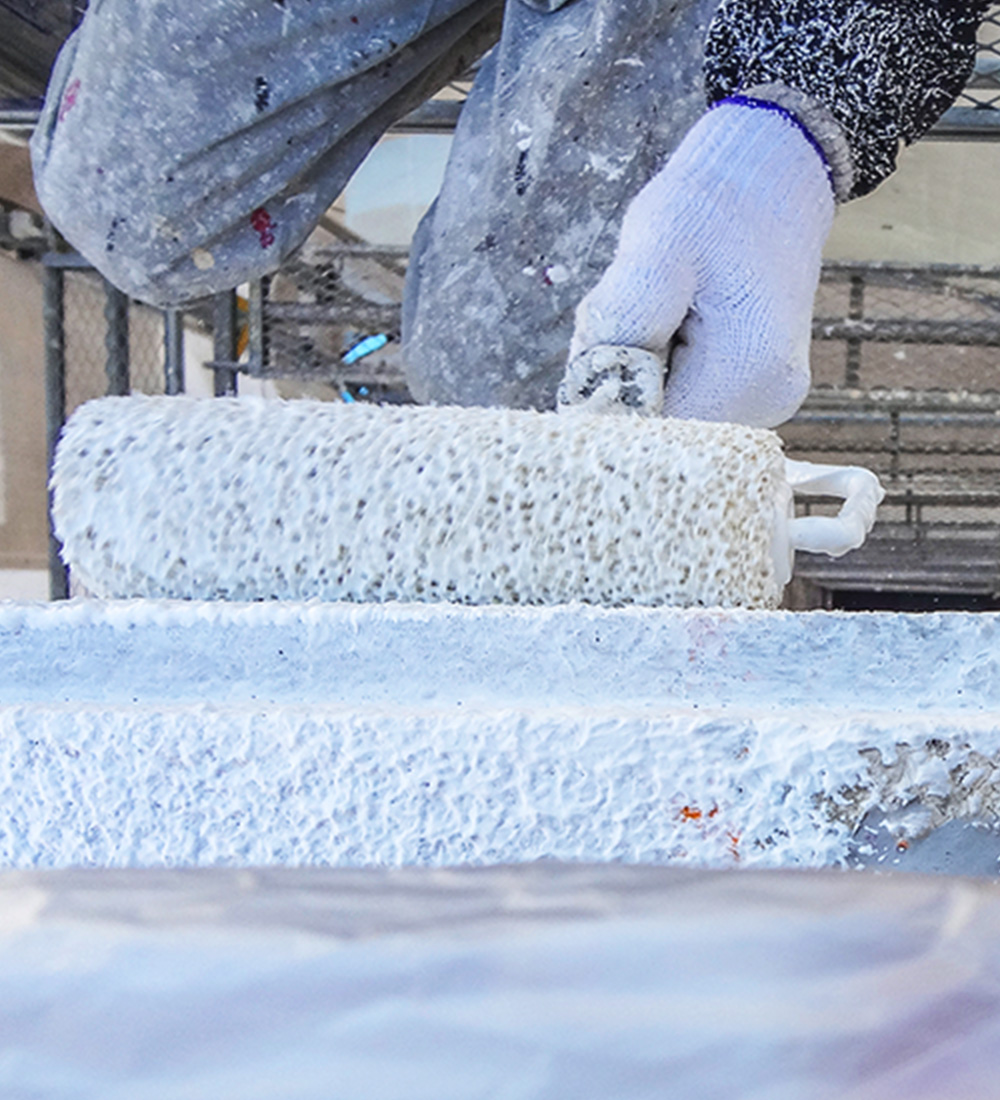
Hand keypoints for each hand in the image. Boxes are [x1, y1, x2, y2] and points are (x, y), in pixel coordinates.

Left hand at [563, 100, 835, 427]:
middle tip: (625, 319)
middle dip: (619, 388)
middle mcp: (763, 408)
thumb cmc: (708, 210)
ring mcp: (761, 407)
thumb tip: (585, 402)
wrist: (766, 183)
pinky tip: (664, 329)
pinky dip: (655, 375)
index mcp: (747, 376)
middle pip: (657, 433)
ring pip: (665, 419)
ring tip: (651, 314)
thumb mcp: (653, 251)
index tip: (597, 353)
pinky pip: (681, 403)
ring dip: (634, 379)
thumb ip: (618, 327)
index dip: (608, 407)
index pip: (650, 437)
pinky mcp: (749, 398)